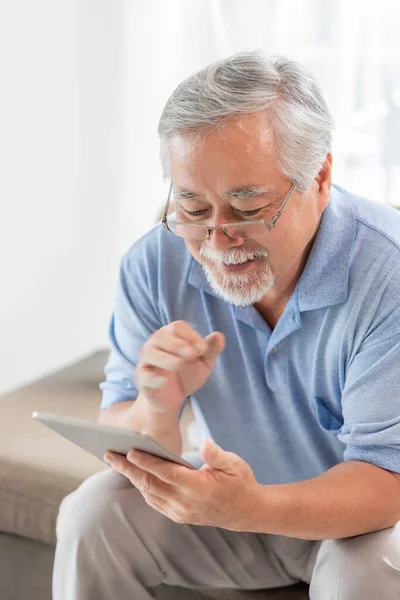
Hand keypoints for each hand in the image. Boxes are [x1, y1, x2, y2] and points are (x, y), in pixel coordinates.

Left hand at [104, 439, 262, 531]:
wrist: (247, 512)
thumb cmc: (240, 482)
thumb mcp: (234, 464)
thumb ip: (217, 454)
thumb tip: (205, 443)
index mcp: (199, 488)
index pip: (166, 473)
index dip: (147, 462)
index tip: (130, 451)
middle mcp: (186, 503)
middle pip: (150, 483)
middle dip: (128, 468)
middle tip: (109, 454)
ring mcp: (180, 512)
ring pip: (149, 493)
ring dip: (131, 477)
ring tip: (115, 461)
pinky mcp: (179, 516)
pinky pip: (154, 501)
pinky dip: (142, 487)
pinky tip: (133, 475)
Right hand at [135, 320, 224, 412]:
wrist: (173, 399)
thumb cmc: (187, 375)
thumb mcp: (203, 363)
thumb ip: (211, 350)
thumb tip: (219, 335)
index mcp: (171, 336)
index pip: (177, 327)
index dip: (191, 336)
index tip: (203, 350)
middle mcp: (155, 344)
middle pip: (161, 336)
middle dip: (178, 344)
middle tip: (193, 355)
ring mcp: (146, 361)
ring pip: (150, 352)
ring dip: (167, 358)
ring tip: (181, 365)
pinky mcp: (142, 378)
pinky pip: (144, 374)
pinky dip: (154, 378)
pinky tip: (165, 382)